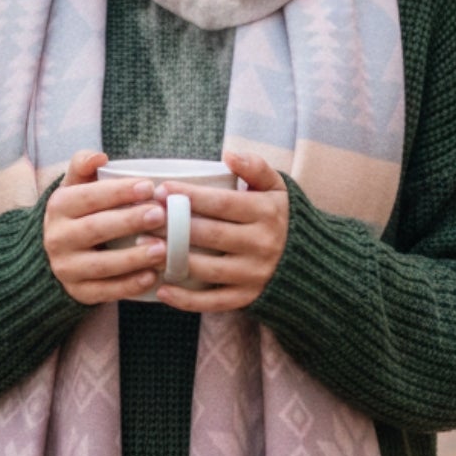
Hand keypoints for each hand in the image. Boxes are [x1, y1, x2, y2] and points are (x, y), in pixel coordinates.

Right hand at [43, 150, 167, 304]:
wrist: (57, 253)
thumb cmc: (79, 213)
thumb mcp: (75, 186)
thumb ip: (84, 166)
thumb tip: (99, 156)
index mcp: (59, 207)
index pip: (88, 197)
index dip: (118, 192)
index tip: (149, 187)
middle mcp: (57, 238)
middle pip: (95, 229)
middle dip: (129, 221)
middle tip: (161, 214)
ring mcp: (66, 268)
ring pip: (101, 264)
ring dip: (134, 257)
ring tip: (163, 249)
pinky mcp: (78, 292)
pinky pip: (104, 292)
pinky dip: (129, 286)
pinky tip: (152, 277)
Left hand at [155, 151, 288, 312]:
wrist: (312, 263)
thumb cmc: (282, 218)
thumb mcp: (278, 188)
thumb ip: (256, 167)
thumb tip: (229, 154)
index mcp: (267, 212)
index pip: (222, 202)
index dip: (189, 196)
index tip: (160, 190)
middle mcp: (262, 244)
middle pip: (209, 234)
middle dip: (172, 226)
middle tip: (143, 218)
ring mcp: (255, 274)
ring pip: (207, 268)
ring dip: (172, 260)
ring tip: (144, 248)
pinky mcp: (248, 297)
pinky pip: (214, 302)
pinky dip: (186, 300)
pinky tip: (162, 290)